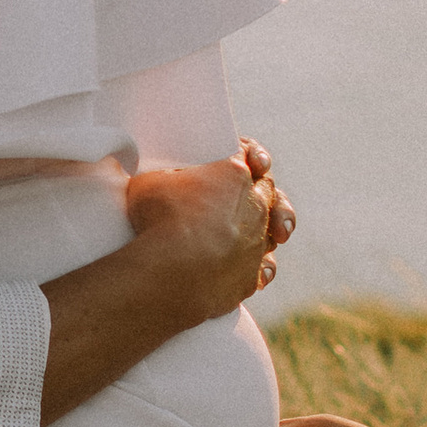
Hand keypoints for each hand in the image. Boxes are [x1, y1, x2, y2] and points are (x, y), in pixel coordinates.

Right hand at [124, 143, 292, 318]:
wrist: (171, 273)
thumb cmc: (159, 221)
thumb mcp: (153, 181)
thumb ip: (168, 174)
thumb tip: (161, 175)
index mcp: (234, 172)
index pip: (246, 153)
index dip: (244, 153)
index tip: (239, 158)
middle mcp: (255, 204)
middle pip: (267, 188)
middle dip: (259, 187)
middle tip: (242, 192)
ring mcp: (257, 240)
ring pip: (273, 228)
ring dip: (265, 226)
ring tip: (249, 229)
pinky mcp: (253, 274)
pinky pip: (265, 266)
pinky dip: (259, 265)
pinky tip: (250, 266)